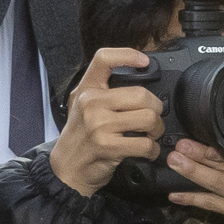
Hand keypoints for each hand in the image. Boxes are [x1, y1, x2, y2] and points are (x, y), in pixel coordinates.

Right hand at [49, 47, 164, 193]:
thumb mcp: (83, 106)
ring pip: (148, 118)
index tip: (144, 61)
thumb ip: (104, 92)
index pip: (104, 59)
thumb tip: (139, 81)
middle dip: (156, 109)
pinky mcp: (107, 146)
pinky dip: (153, 150)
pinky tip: (147, 151)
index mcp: (87, 89)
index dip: (127, 55)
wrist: (66, 169)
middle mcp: (91, 103)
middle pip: (142, 95)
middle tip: (153, 119)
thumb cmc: (81, 137)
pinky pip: (145, 144)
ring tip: (150, 135)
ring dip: (157, 130)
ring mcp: (98, 125)